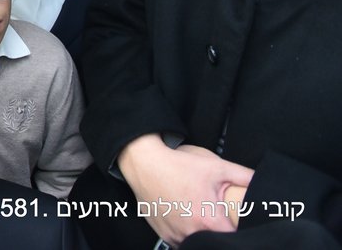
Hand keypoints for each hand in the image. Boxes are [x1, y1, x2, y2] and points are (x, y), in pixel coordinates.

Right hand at [118, 135, 253, 244]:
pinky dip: (186, 234)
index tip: (235, 221)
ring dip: (202, 233)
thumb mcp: (216, 166)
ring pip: (198, 243)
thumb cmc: (178, 165)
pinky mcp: (164, 235)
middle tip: (216, 215)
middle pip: (216, 242)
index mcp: (209, 220)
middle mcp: (192, 233)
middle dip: (220, 232)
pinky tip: (185, 217)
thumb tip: (261, 182)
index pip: (235, 238)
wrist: (143, 163)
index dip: (239, 230)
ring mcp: (176, 235)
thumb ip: (244, 176)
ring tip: (199, 215)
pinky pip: (181, 242)